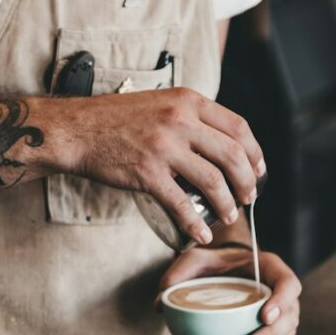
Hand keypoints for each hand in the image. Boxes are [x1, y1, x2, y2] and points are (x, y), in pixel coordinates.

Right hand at [54, 88, 265, 244]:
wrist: (77, 130)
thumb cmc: (117, 119)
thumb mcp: (161, 103)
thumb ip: (191, 118)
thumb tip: (221, 144)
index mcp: (188, 101)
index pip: (238, 127)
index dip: (255, 152)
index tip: (258, 170)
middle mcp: (180, 120)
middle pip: (232, 155)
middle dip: (247, 182)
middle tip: (248, 197)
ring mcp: (164, 147)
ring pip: (213, 181)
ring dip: (227, 204)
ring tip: (228, 215)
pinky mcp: (147, 173)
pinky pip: (181, 204)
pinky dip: (195, 223)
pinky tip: (201, 233)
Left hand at [158, 246, 301, 334]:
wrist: (225, 271)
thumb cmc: (214, 263)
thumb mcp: (195, 259)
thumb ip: (179, 273)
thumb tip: (161, 302)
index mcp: (270, 269)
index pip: (288, 283)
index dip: (282, 300)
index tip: (264, 315)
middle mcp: (281, 293)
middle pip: (290, 316)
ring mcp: (282, 315)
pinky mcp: (277, 334)